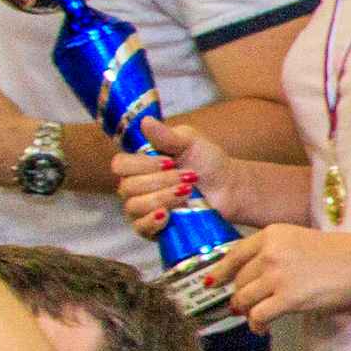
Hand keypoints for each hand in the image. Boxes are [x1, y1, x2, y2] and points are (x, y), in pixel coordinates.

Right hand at [114, 123, 228, 237]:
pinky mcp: (153, 229)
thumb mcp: (190, 142)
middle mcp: (135, 186)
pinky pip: (140, 228)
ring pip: (134, 206)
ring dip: (163, 198)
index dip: (143, 164)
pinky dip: (152, 222)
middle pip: (128, 187)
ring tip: (188, 193)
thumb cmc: (207, 162)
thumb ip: (167, 135)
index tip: (170, 161)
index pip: (120, 165)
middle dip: (161, 181)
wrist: (229, 188)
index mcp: (139, 164)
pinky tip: (167, 215)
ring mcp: (143, 208)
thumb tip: (145, 121)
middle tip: (189, 177)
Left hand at [216, 222, 350, 328]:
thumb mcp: (300, 241)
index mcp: (272, 235)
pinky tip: (261, 328)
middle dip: (238, 296)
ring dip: (246, 312)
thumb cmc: (342, 254)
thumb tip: (256, 279)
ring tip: (253, 319)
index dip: (220, 271)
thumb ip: (276, 253)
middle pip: (239, 280)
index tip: (213, 282)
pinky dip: (256, 324)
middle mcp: (269, 253)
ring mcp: (277, 276)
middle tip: (242, 307)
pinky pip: (258, 315)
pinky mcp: (288, 298)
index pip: (234, 254)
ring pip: (245, 299)